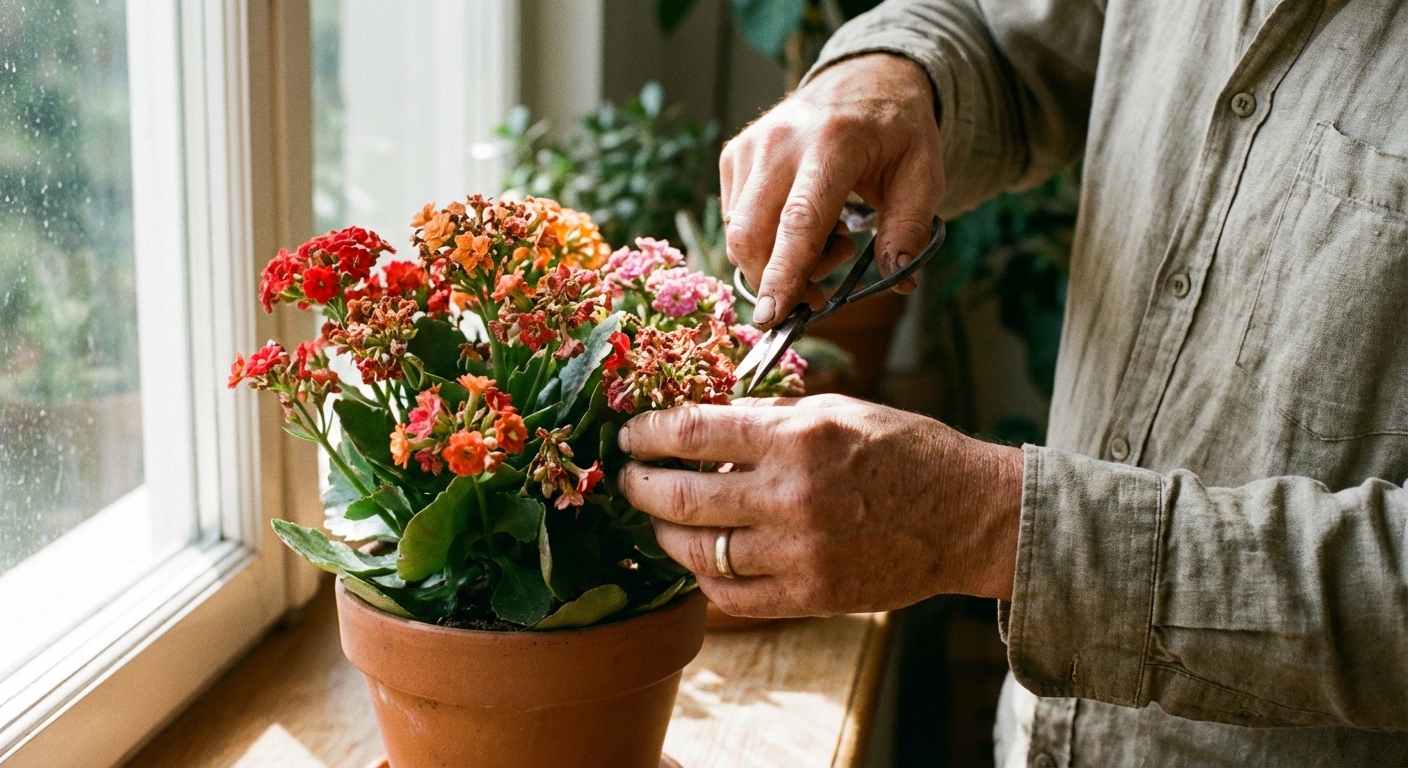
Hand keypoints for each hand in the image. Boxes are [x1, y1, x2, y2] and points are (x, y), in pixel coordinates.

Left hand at [615, 396, 1021, 616]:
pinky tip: (700, 560)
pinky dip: (704, 578)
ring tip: (659, 518)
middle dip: (641, 485)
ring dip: (664, 533)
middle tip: (629, 477)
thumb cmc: (903, 450)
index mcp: (797, 437)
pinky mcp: (812, 596)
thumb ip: (769, 419)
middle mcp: (793, 494)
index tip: (632, 434)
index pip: (694, 431)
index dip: (649, 432)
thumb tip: (703, 425)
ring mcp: (800, 552)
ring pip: (698, 551)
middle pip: (683, 496)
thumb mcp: (836, 411)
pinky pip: (732, 596)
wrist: (967, 514)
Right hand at [721, 53, 943, 326]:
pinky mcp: (734, 155)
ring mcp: (750, 146)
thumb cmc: (896, 132)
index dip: (785, 272)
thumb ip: (910, 228)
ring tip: (829, 240)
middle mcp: (781, 142)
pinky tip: (804, 221)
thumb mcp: (924, 174)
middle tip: (819, 293)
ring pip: (739, 232)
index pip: (799, 220)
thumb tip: (899, 282)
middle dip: (776, 281)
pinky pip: (736, 219)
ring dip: (777, 261)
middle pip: (752, 234)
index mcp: (833, 143)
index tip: (774, 315)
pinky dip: (766, 238)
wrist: (864, 78)